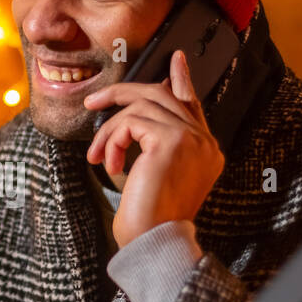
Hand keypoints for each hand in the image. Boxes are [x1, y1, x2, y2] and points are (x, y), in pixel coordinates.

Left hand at [83, 48, 223, 247]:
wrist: (153, 242)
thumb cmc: (149, 220)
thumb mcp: (154, 177)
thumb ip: (155, 144)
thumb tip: (138, 117)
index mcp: (206, 152)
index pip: (192, 105)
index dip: (181, 80)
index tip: (175, 60)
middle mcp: (205, 143)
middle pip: (163, 96)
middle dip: (125, 93)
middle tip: (95, 101)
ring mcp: (192, 139)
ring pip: (141, 107)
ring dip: (110, 131)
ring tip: (98, 157)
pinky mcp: (172, 140)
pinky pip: (131, 122)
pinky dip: (112, 139)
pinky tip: (109, 164)